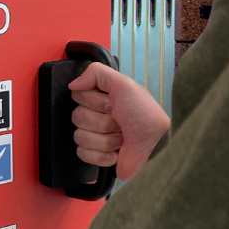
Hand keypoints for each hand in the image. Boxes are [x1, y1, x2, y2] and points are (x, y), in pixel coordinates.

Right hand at [68, 63, 169, 179]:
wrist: (155, 147)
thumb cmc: (145, 117)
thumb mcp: (125, 85)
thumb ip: (97, 73)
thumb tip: (73, 84)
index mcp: (102, 97)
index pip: (77, 95)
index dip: (94, 101)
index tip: (112, 104)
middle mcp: (97, 114)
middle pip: (77, 116)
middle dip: (102, 122)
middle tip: (120, 122)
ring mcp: (95, 135)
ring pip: (79, 136)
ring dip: (105, 140)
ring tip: (122, 139)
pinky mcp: (95, 154)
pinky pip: (82, 153)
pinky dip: (101, 155)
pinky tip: (115, 152)